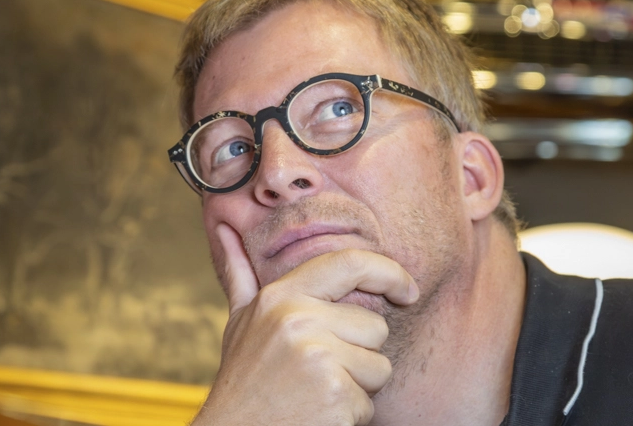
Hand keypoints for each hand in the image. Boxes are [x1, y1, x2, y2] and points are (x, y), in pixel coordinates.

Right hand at [190, 223, 418, 425]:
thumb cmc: (244, 379)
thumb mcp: (239, 322)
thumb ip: (240, 273)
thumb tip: (224, 226)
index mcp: (281, 296)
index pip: (350, 263)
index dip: (389, 271)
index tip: (408, 290)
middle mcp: (299, 320)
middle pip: (375, 326)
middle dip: (359, 353)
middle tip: (319, 371)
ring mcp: (318, 357)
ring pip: (379, 366)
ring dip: (358, 385)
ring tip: (317, 391)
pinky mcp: (335, 394)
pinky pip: (370, 401)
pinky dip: (350, 413)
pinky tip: (319, 413)